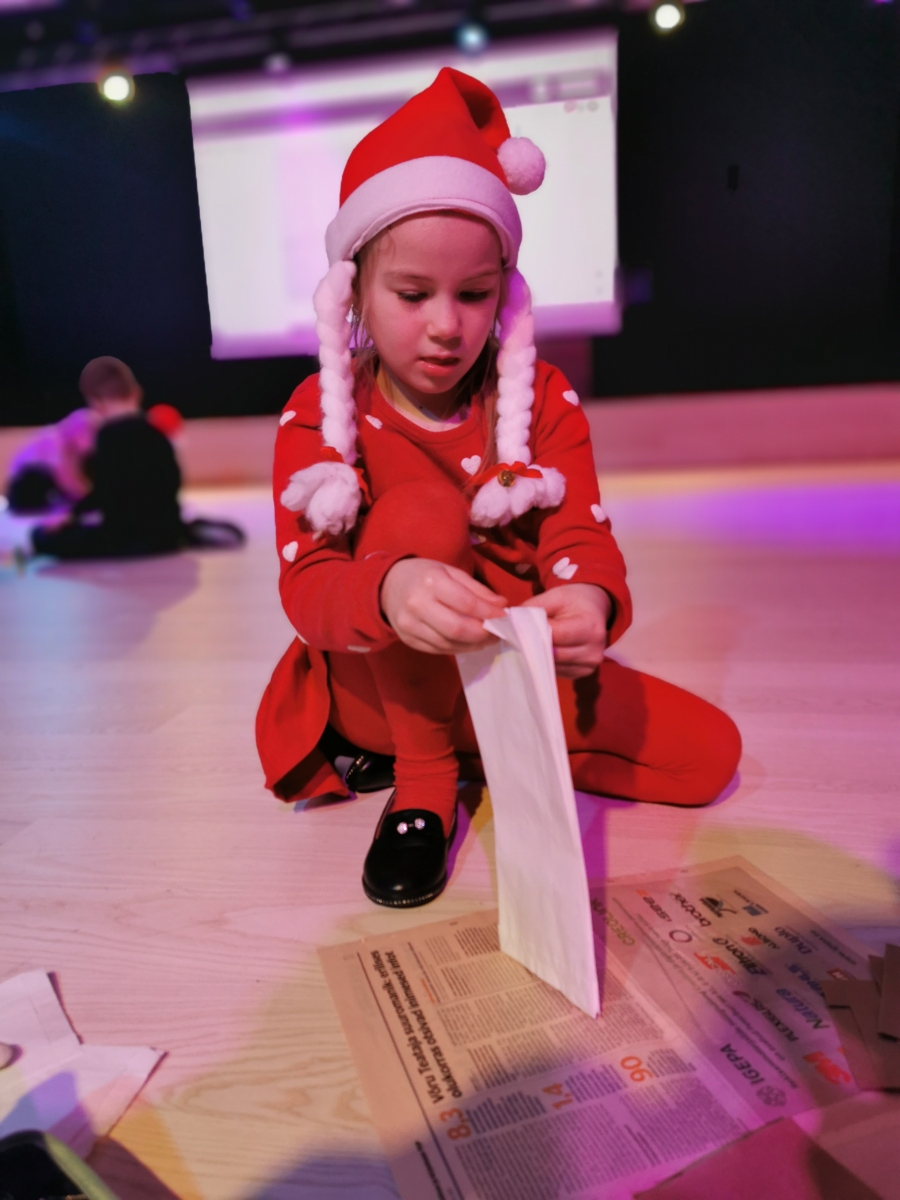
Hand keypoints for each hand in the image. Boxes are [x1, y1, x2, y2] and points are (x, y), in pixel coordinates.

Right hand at [381, 558, 507, 654]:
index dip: (490, 614)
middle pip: (457, 629)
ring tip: (487, 639)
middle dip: (483, 634)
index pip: (467, 604)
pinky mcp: (408, 640)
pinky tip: (469, 643)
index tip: (505, 618)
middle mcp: (418, 605)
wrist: (387, 586)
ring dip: (473, 645)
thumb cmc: (424, 575)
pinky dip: (458, 649)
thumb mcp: (450, 571)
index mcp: (431, 582)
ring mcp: (410, 625)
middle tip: (498, 633)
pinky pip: (438, 650)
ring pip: (448, 643)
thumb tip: (501, 606)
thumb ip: (476, 589)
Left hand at [523, 583, 610, 677]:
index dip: (532, 633)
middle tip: (515, 639)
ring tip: (528, 644)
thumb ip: (533, 607)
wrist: (595, 609)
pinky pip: (557, 672)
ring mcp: (589, 665)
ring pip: (552, 666)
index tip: (515, 630)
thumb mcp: (555, 595)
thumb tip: (510, 623)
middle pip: (552, 654)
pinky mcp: (583, 673)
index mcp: (589, 627)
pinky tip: (540, 653)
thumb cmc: (575, 600)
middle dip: (532, 646)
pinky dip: (545, 663)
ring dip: (537, 657)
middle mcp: (593, 651)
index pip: (553, 635)